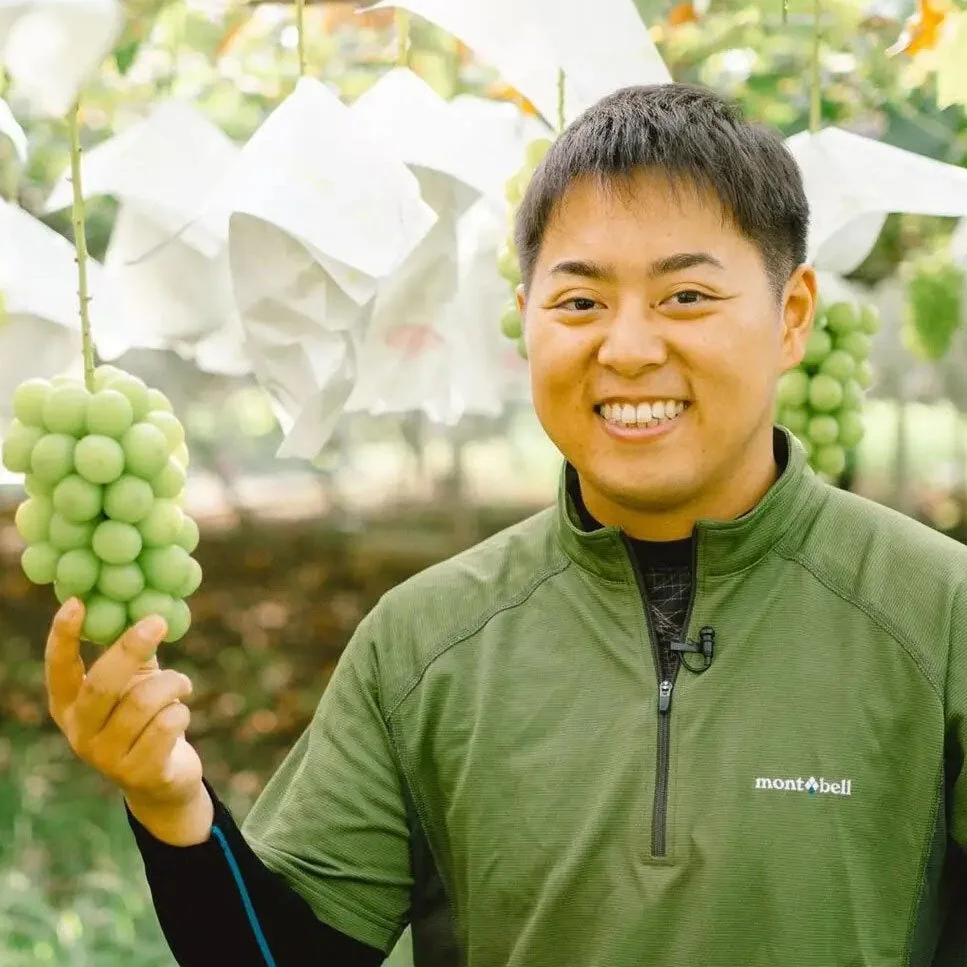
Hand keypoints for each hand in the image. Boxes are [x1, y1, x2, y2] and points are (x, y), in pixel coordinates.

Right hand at [45, 598, 211, 844]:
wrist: (163, 780)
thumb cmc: (145, 718)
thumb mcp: (132, 684)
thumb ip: (131, 653)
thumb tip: (144, 605)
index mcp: (69, 707)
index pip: (58, 670)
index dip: (63, 637)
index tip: (77, 602)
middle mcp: (79, 733)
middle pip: (102, 684)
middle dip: (131, 648)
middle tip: (157, 621)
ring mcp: (106, 758)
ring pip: (144, 702)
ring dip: (172, 684)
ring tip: (181, 684)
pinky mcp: (139, 773)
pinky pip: (168, 725)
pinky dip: (182, 711)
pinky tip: (180, 715)